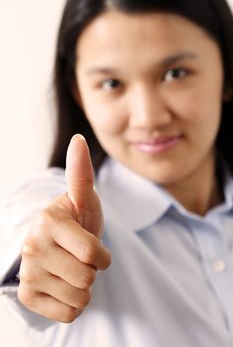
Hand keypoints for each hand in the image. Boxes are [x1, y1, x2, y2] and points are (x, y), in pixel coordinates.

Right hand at [18, 135, 110, 322]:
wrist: (56, 245)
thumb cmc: (76, 221)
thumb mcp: (83, 199)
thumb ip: (81, 174)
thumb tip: (78, 140)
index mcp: (48, 222)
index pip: (93, 254)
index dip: (102, 255)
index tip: (93, 248)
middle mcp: (32, 247)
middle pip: (87, 279)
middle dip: (92, 270)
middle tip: (80, 257)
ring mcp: (28, 273)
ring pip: (80, 299)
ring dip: (84, 287)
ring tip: (72, 268)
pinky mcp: (29, 296)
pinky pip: (69, 314)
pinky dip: (74, 303)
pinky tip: (63, 284)